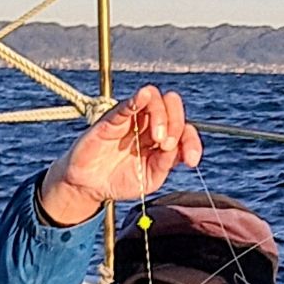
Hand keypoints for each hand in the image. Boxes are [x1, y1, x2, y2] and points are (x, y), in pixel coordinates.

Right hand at [39, 85, 202, 224]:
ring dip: (161, 115)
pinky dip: (138, 98)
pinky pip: (128, 103)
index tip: (191, 160)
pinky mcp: (113, 118)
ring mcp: (132, 119)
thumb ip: (164, 164)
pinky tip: (143, 97)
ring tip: (157, 139)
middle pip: (172, 106)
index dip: (192, 142)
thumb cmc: (120, 180)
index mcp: (163, 140)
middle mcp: (150, 125)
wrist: (90, 186)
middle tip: (166, 146)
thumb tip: (175, 148)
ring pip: (154, 98)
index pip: (185, 129)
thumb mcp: (150, 179)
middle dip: (177, 125)